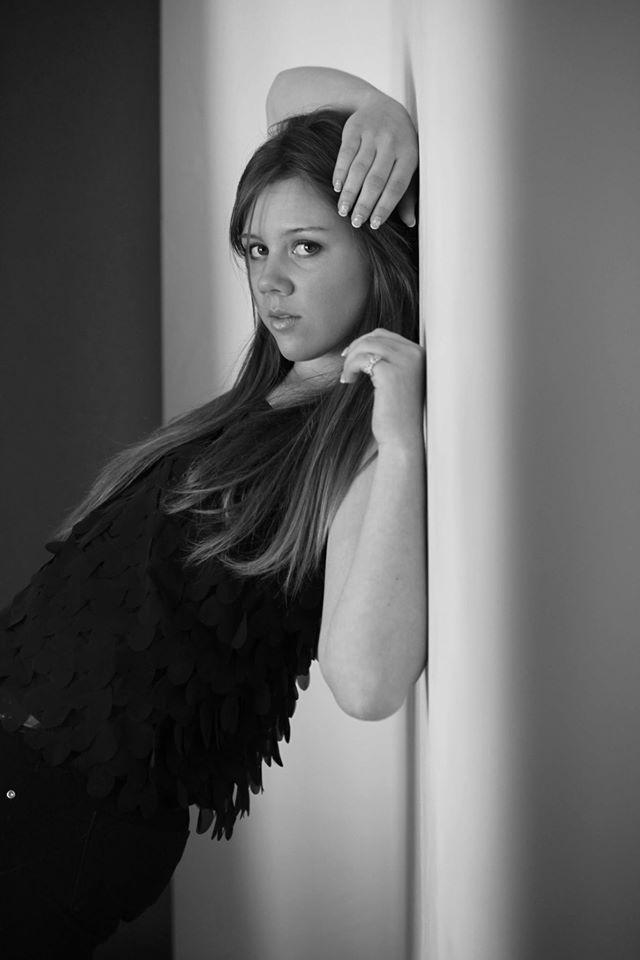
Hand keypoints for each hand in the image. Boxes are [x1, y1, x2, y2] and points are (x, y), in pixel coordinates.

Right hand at [333, 93, 418, 230]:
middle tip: (355, 222)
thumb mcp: (408, 165)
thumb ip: (408, 194)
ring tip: (343, 210)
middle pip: (376, 180)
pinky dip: (340, 172)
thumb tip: (410, 222)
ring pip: (359, 168)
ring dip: (349, 192)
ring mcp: (373, 134)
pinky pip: (346, 154)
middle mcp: (392, 143)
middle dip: (364, 204)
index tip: (374, 225)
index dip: (384, 206)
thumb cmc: (398, 144)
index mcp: (409, 154)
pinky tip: (337, 187)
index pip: (396, 186)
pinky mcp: (355, 128)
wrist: (382, 105)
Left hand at [340, 329, 424, 447]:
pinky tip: (348, 381)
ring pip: (366, 345)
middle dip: (356, 349)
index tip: (351, 357)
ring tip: (347, 377)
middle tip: (346, 366)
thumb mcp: (398, 380)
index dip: (364, 343)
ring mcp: (405, 362)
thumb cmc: (398, 413)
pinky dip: (350, 367)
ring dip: (351, 359)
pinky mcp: (390, 373)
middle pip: (375, 337)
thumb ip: (390, 360)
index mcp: (420, 354)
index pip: (386, 335)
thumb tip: (365, 342)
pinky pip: (361, 358)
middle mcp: (416, 354)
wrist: (403, 438)